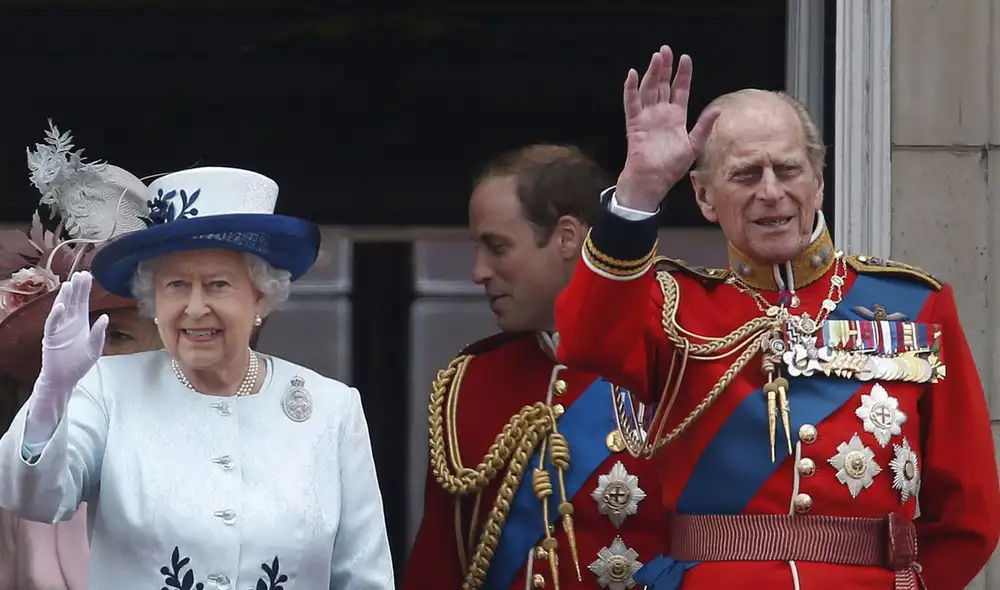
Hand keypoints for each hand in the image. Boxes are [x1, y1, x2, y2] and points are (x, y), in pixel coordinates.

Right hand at [37, 271, 107, 395]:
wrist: (65, 379)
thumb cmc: (79, 363)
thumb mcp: (94, 348)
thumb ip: (99, 333)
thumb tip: (105, 317)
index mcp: (80, 322)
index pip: (83, 302)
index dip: (85, 289)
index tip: (88, 275)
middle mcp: (69, 322)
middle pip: (73, 301)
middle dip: (77, 288)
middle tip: (81, 274)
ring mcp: (59, 329)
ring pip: (61, 309)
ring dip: (65, 297)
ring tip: (70, 284)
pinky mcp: (51, 338)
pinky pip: (52, 324)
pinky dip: (56, 315)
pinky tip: (61, 306)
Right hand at [615, 45, 720, 211]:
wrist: (652, 180)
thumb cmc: (672, 167)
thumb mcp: (694, 145)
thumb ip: (704, 127)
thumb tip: (718, 109)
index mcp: (676, 117)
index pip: (680, 90)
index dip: (682, 74)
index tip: (685, 59)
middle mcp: (661, 113)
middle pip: (663, 85)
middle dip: (665, 67)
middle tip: (666, 50)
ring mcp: (647, 117)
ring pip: (648, 89)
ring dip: (651, 73)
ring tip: (656, 57)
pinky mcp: (635, 123)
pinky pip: (631, 103)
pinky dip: (630, 89)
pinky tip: (632, 75)